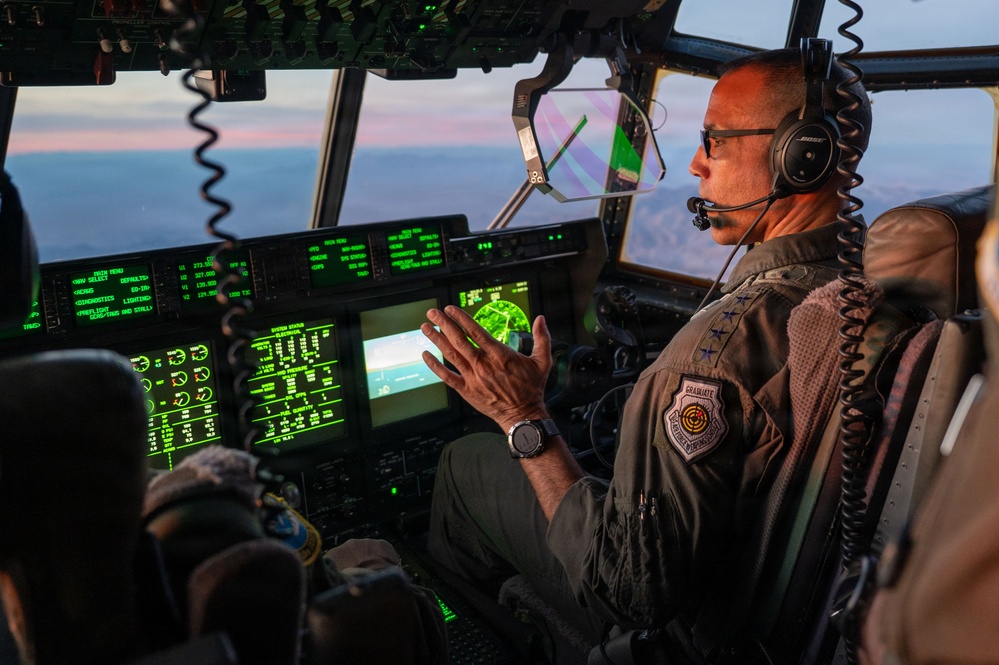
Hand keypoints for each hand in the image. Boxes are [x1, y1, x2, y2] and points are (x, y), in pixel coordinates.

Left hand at [421, 306, 551, 431]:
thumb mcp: (542, 361)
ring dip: (436, 339)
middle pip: (458, 340)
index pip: (475, 331)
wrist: (523, 416)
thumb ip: (542, 338)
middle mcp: (483, 364)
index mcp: (499, 354)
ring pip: (450, 355)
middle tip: (432, 312)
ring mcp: (473, 378)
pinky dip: (435, 365)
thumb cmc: (532, 389)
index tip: (450, 309)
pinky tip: (426, 355)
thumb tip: (541, 319)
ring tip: (425, 327)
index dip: (461, 318)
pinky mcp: (467, 391)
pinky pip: (447, 376)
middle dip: (443, 324)